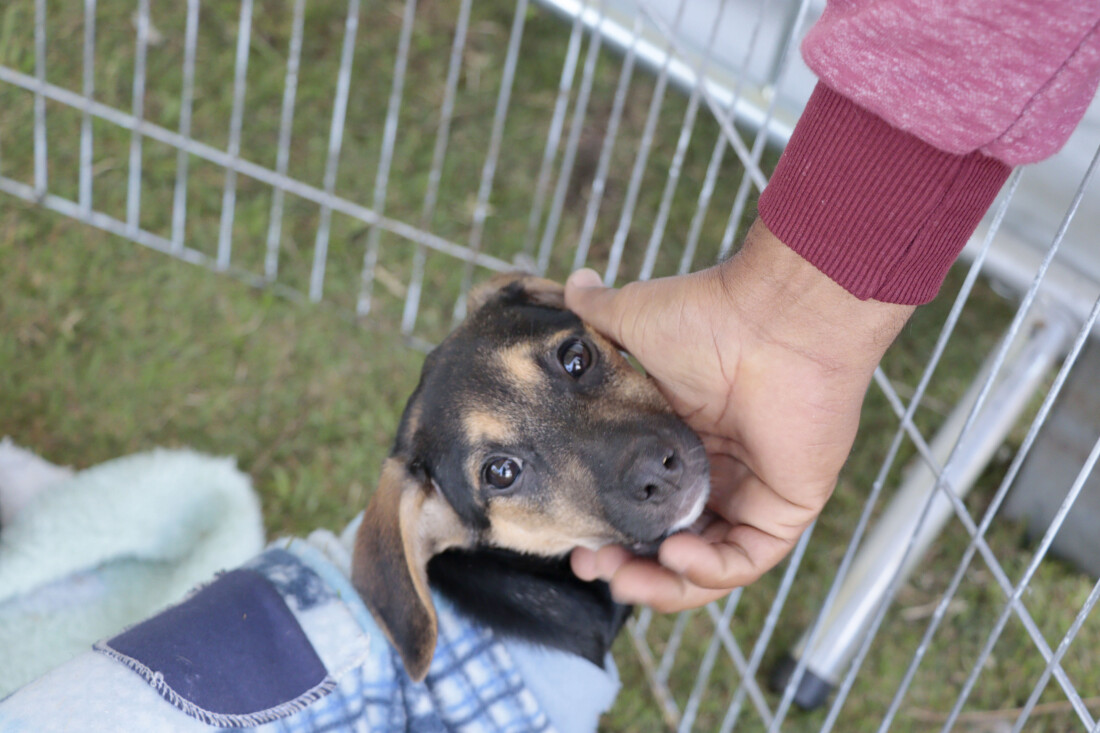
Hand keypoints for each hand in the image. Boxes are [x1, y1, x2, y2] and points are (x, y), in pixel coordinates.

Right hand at [567, 220, 913, 611]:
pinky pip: (744, 560)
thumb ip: (597, 314)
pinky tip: (673, 557)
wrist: (774, 318)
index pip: (641, 502)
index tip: (573, 538)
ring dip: (661, 581)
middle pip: (667, 541)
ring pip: (705, 563)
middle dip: (625, 563)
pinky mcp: (784, 509)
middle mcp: (716, 472)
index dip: (607, 526)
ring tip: (621, 578)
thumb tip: (572, 282)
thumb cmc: (711, 314)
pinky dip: (707, 571)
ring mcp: (751, 493)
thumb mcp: (633, 320)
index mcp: (681, 439)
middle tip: (591, 565)